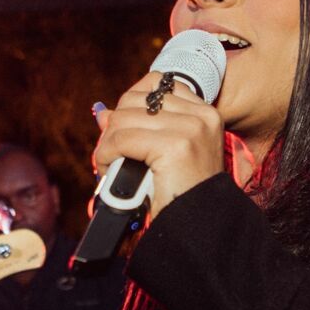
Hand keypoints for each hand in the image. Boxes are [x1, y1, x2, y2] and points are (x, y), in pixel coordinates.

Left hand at [92, 70, 225, 221]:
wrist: (200, 225)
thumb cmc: (182, 193)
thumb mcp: (164, 153)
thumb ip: (139, 127)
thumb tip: (104, 113)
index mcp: (205, 113)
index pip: (156, 83)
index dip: (131, 105)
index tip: (125, 131)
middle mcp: (202, 115)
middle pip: (136, 99)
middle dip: (116, 126)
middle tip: (112, 152)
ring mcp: (191, 128)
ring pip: (124, 118)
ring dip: (108, 144)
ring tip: (109, 164)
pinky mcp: (176, 146)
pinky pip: (122, 139)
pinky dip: (107, 155)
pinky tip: (109, 170)